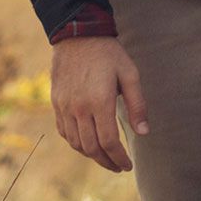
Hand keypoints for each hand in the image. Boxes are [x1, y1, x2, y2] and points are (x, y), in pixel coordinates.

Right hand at [50, 35, 150, 171]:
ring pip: (76, 143)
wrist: (77, 34)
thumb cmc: (108, 54)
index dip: (119, 158)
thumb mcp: (130, 74)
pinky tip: (86, 143)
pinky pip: (64, 131)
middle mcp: (79, 107)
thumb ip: (137, 105)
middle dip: (106, 162)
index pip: (109, 142)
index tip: (128, 165)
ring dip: (91, 155)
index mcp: (100, 101)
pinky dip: (75, 143)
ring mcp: (65, 106)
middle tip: (118, 167)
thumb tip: (143, 132)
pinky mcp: (56, 102)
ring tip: (104, 157)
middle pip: (92, 147)